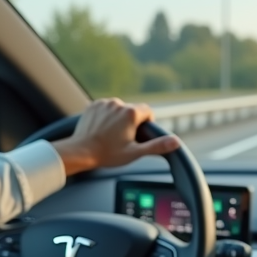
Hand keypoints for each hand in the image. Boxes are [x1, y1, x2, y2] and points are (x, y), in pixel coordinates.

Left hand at [52, 98, 179, 174]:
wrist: (81, 151)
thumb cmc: (107, 154)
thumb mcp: (135, 153)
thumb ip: (157, 146)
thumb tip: (176, 142)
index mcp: (131, 113)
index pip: (148, 112)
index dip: (146, 124)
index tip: (138, 135)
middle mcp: (118, 103)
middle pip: (133, 110)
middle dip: (131, 122)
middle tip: (123, 138)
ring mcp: (104, 103)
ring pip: (119, 108)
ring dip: (118, 118)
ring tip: (111, 135)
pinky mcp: (93, 105)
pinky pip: (106, 108)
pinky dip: (106, 116)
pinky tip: (102, 129)